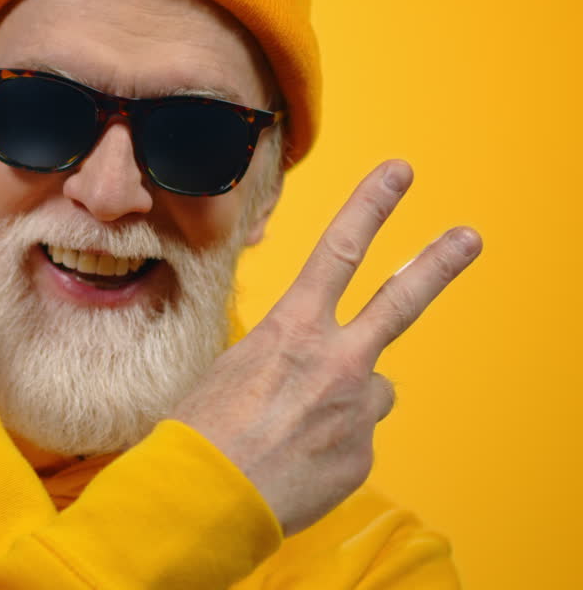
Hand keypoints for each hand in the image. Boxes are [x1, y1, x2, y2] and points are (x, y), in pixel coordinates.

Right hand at [170, 160, 480, 535]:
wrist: (205, 497)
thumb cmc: (201, 429)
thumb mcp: (231, 369)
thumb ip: (283, 356)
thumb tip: (309, 370)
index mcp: (292, 329)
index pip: (339, 250)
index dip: (372, 205)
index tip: (399, 173)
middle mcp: (336, 361)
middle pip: (400, 299)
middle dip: (437, 262)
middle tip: (469, 237)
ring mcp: (356, 409)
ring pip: (370, 389)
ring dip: (345, 399)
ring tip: (296, 427)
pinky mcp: (363, 454)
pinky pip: (355, 438)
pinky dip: (330, 446)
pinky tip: (295, 460)